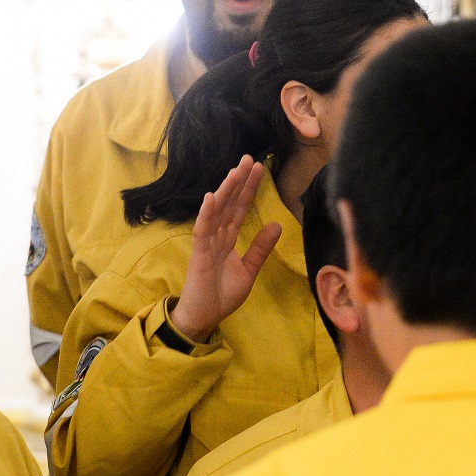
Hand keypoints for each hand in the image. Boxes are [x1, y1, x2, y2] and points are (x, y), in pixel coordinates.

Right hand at [167, 156, 283, 341]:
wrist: (204, 317)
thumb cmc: (221, 295)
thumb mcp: (248, 270)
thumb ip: (260, 248)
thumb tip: (277, 224)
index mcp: (228, 239)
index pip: (240, 209)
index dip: (248, 189)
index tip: (259, 169)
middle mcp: (217, 236)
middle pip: (229, 204)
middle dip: (239, 182)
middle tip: (249, 158)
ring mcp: (206, 243)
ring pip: (217, 212)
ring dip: (225, 190)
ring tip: (235, 170)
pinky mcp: (198, 254)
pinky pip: (202, 230)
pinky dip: (206, 214)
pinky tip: (212, 197)